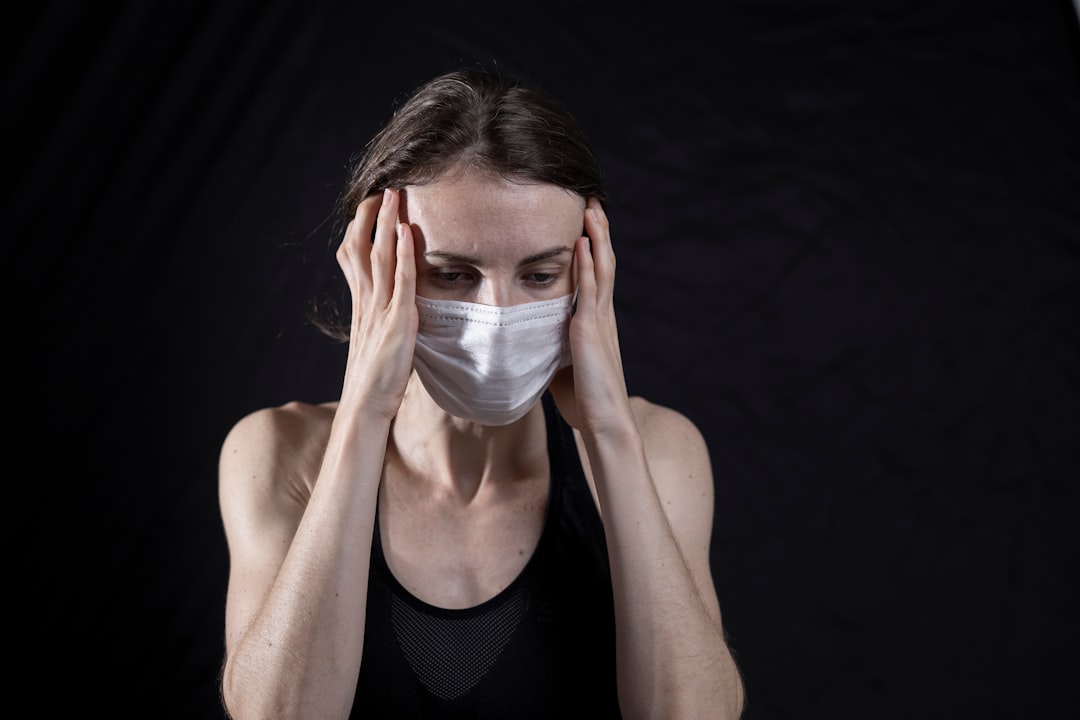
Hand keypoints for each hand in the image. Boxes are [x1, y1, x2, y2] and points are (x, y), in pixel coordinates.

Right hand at [335, 188, 417, 420]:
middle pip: (361, 247)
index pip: (353, 257)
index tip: (368, 206)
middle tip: (380, 188)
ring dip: (386, 223)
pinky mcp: (397, 322)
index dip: (360, 228)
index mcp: (361, 304)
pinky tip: (406, 232)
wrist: (367, 405)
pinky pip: (400, 281)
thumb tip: (398, 308)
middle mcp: (366, 301)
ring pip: (379, 256)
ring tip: (393, 195)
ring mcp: (380, 310)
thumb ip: (385, 319)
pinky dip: (403, 254)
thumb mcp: (379, 340)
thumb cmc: (376, 379)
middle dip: (369, 216)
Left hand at [549, 198, 633, 435]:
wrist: (604, 422)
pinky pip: (588, 290)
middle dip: (599, 232)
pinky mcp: (590, 331)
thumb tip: (531, 343)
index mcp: (597, 322)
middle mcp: (602, 316)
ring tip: (591, 209)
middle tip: (592, 202)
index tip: (587, 222)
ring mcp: (599, 321)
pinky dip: (586, 265)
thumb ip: (552, 347)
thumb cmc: (584, 401)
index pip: (597, 275)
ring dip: (596, 237)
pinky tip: (581, 243)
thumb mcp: (563, 366)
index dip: (595, 248)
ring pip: (600, 268)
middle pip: (603, 263)